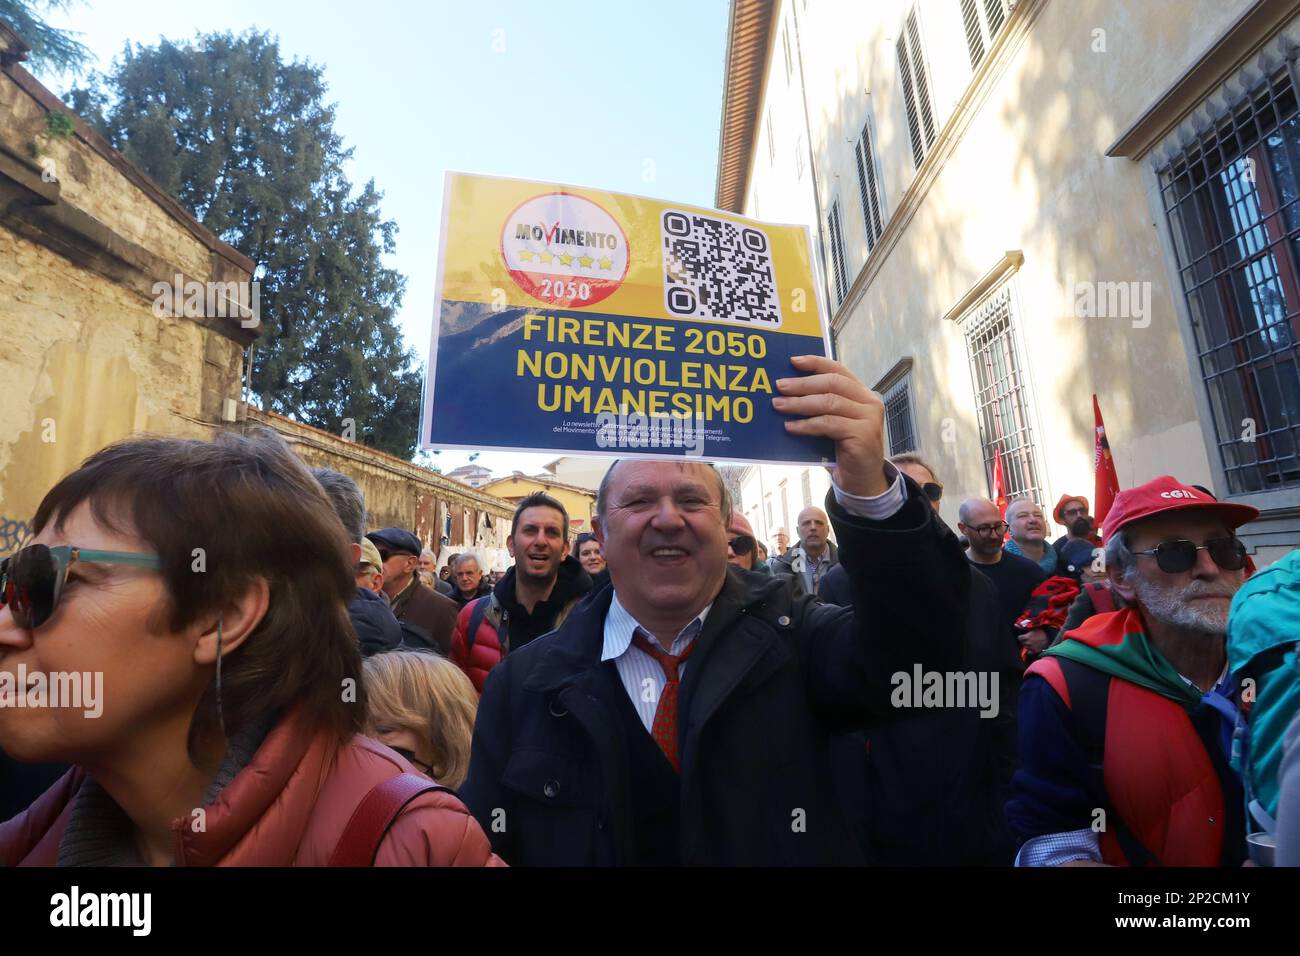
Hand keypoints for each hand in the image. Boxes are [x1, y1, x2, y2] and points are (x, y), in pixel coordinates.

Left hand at [772, 355, 887, 496]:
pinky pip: (828, 424)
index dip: (815, 363)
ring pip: (829, 402)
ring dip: (800, 403)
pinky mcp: (863, 434)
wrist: (862, 480)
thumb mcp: (832, 422)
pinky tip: (789, 427)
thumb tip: (786, 392)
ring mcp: (868, 417)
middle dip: (802, 384)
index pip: (838, 370)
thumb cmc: (842, 449)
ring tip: (778, 405)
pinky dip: (806, 425)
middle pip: (832, 383)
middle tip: (779, 387)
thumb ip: (820, 405)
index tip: (792, 361)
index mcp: (861, 393)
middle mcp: (869, 401)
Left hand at [1018, 628, 1049, 653]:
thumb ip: (1022, 627)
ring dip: (1027, 645)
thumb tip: (1015, 625)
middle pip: (1022, 643)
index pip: (1019, 638)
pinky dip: (1030, 650)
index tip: (1025, 635)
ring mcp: (1031, 648)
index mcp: (1026, 637)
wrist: (1050, 637)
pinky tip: (1033, 647)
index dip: (1022, 636)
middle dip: (1024, 640)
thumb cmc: (1041, 631)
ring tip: (1032, 642)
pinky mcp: (1035, 652)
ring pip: (1026, 647)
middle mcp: (1028, 643)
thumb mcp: (1032, 628)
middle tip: (1030, 638)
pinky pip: (1029, 652)